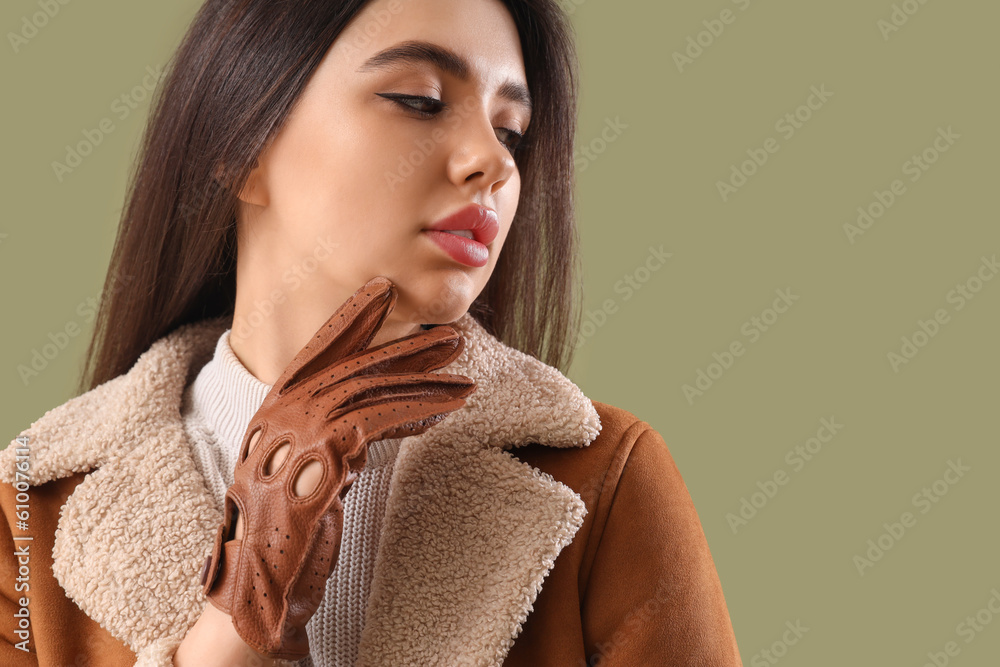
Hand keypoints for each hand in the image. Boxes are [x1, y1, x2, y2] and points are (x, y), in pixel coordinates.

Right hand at [198, 276, 475, 659]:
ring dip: (424, 383)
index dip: (350, 320)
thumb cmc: (287, 528)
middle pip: (353, 367)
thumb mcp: (308, 467)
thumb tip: (380, 407)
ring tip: (465, 379)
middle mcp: (279, 415)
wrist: (259, 585)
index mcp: (273, 409)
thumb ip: (333, 432)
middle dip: (407, 349)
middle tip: (453, 335)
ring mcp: (294, 437)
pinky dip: (416, 412)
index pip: (315, 351)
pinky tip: (447, 410)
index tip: (383, 291)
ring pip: (370, 391)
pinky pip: (377, 422)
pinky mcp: (317, 463)